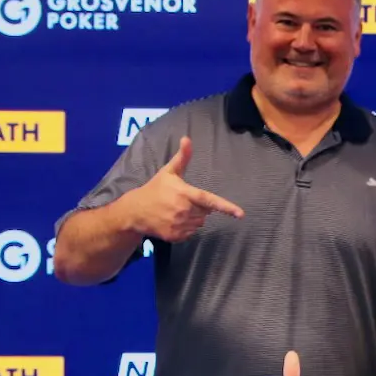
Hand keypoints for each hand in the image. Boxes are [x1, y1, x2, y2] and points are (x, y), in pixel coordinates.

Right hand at [125, 136, 244, 241]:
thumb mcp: (168, 172)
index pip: (210, 200)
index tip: (241, 214)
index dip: (227, 207)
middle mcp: (184, 211)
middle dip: (199, 206)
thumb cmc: (155, 189)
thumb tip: (187, 139)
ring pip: (200, 223)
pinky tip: (174, 220)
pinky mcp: (176, 236)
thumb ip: (182, 157)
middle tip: (183, 200)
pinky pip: (191, 233)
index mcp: (185, 194)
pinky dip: (186, 228)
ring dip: (194, 217)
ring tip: (177, 210)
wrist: (135, 211)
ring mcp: (180, 225)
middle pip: (206, 212)